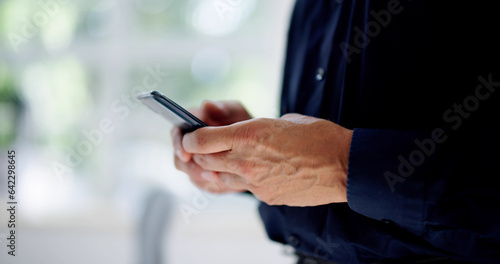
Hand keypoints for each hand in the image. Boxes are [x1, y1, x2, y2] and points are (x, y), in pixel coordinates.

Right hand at [172, 100, 251, 192]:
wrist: (257, 146)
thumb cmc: (244, 124)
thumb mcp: (237, 113)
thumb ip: (222, 108)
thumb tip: (206, 104)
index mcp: (192, 124)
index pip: (177, 132)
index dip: (179, 142)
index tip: (186, 152)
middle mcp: (190, 144)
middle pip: (179, 157)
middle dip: (191, 165)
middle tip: (204, 169)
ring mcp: (196, 161)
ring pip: (189, 172)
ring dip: (201, 176)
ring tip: (215, 177)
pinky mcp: (204, 176)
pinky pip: (202, 183)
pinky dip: (210, 184)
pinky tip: (221, 182)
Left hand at [182, 114, 352, 205]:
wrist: (344, 165)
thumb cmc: (318, 136)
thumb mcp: (281, 121)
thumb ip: (255, 130)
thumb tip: (243, 136)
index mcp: (248, 135)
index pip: (200, 141)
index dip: (190, 138)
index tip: (189, 135)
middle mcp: (246, 161)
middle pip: (204, 161)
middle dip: (199, 154)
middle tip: (202, 148)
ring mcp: (255, 183)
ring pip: (220, 179)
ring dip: (217, 170)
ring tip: (226, 160)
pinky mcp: (266, 197)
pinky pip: (244, 189)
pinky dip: (243, 181)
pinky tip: (256, 172)